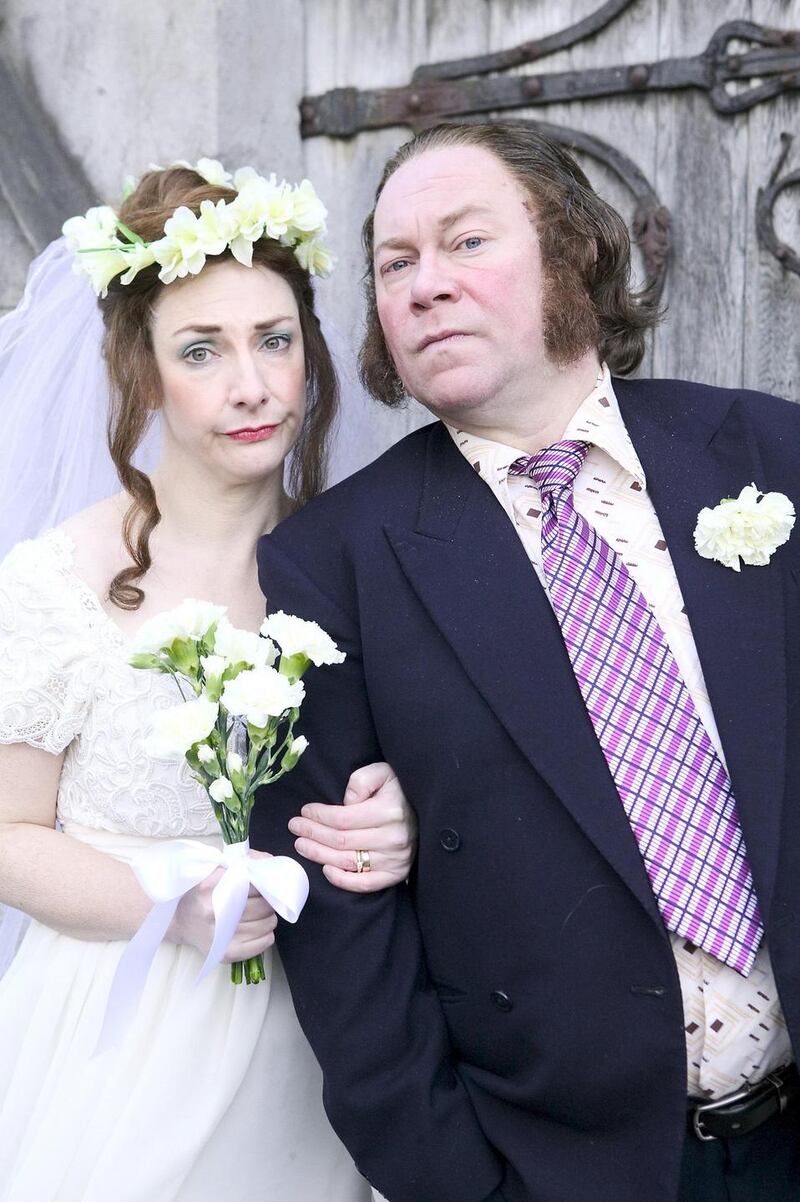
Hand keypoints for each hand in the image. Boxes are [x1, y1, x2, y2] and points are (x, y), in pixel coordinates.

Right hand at [166, 850, 276, 961]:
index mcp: (208, 887)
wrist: (176, 920)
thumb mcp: (213, 870)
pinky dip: (266, 935)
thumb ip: (240, 863)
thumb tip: (267, 862)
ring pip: (265, 924)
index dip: (262, 883)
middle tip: (264, 899)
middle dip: (268, 901)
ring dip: (269, 917)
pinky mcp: (225, 954)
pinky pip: (261, 944)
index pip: (252, 884)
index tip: (260, 884)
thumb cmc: (199, 892)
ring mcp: (218, 936)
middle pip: (261, 906)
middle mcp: (212, 912)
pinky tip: (260, 929)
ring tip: (261, 914)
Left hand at [288, 762, 417, 891]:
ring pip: (347, 861)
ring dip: (318, 854)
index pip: (343, 819)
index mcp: (389, 812)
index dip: (319, 816)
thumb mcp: (383, 773)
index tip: (305, 811)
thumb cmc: (399, 790)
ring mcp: (395, 859)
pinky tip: (325, 869)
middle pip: (340, 841)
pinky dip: (341, 879)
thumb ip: (362, 780)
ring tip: (301, 845)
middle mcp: (393, 838)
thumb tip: (346, 801)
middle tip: (295, 827)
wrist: (427, 811)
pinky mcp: (395, 874)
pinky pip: (364, 883)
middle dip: (312, 833)